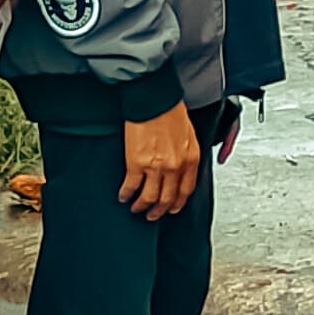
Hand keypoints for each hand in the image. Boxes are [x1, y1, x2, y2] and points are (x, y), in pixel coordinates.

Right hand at [120, 103, 201, 220]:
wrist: (154, 100)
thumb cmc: (170, 111)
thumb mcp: (188, 135)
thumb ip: (187, 154)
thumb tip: (181, 167)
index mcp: (190, 159)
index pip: (185, 190)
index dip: (177, 203)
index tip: (172, 208)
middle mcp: (175, 167)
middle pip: (167, 198)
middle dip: (159, 210)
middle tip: (152, 215)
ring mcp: (155, 167)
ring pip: (149, 198)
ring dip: (142, 207)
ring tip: (136, 208)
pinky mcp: (136, 164)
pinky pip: (131, 187)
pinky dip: (126, 194)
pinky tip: (123, 196)